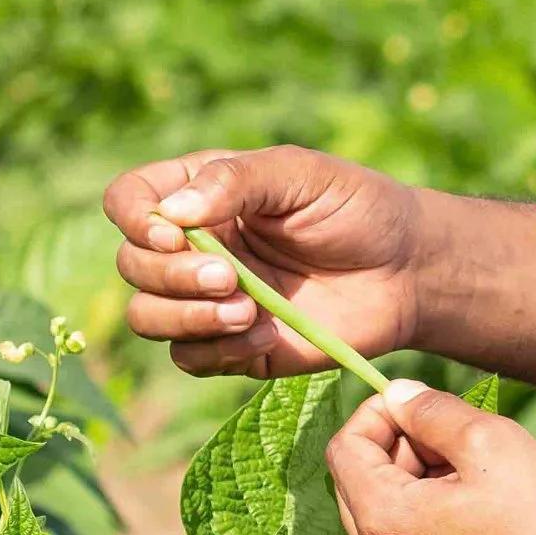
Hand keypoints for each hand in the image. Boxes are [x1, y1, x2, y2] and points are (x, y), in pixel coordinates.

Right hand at [107, 144, 420, 379]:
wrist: (407, 271)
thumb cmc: (356, 209)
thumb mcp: (301, 175)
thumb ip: (237, 182)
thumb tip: (173, 212)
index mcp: (200, 194)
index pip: (129, 199)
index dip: (134, 219)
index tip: (171, 234)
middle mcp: (193, 247)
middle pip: (132, 266)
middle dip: (171, 276)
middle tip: (230, 278)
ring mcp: (208, 299)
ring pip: (148, 317)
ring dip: (186, 317)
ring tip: (246, 311)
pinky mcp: (232, 346)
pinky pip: (190, 359)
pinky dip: (217, 351)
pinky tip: (264, 335)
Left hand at [327, 384, 535, 534]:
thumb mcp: (489, 441)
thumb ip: (431, 410)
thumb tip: (398, 395)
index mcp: (384, 521)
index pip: (344, 447)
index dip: (378, 413)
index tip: (421, 405)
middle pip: (358, 479)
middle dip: (399, 446)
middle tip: (456, 440)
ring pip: (383, 508)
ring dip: (417, 479)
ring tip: (473, 475)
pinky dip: (428, 512)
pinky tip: (475, 509)